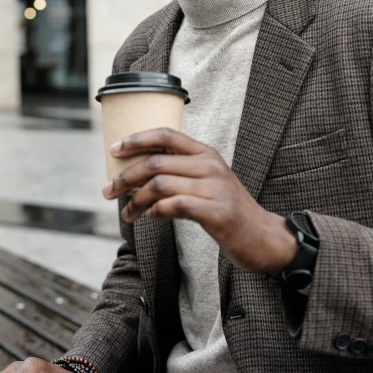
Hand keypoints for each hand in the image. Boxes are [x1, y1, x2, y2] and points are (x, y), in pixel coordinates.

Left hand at [102, 128, 296, 274]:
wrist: (264, 238)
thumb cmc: (229, 211)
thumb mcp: (208, 182)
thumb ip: (180, 173)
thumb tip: (138, 176)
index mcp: (206, 153)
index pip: (166, 135)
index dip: (137, 140)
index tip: (114, 150)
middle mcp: (210, 165)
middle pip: (156, 162)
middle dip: (126, 176)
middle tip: (108, 190)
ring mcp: (215, 188)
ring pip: (161, 184)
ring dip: (136, 199)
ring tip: (127, 213)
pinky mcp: (216, 212)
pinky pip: (174, 205)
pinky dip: (155, 211)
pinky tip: (149, 217)